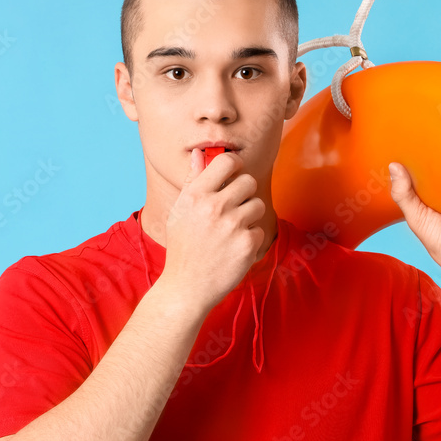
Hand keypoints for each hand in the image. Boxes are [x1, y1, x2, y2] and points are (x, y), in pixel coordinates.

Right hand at [160, 150, 265, 312]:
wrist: (187, 287)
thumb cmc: (182, 247)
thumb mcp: (180, 211)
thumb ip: (193, 181)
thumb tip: (199, 153)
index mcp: (196, 195)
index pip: (227, 161)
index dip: (236, 165)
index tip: (235, 175)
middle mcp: (214, 206)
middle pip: (249, 181)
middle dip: (245, 193)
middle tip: (234, 209)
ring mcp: (232, 225)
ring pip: (258, 205)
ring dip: (249, 217)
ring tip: (232, 232)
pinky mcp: (247, 243)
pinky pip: (260, 229)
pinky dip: (250, 240)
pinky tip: (233, 249)